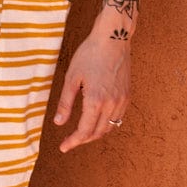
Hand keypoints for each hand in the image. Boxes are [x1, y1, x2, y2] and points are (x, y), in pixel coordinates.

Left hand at [53, 22, 130, 151]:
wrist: (113, 39)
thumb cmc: (90, 54)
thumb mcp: (72, 77)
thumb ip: (65, 103)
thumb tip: (58, 123)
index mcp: (95, 100)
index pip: (84, 131)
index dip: (73, 141)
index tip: (64, 147)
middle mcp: (111, 104)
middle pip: (97, 132)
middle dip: (83, 140)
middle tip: (70, 142)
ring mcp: (121, 100)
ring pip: (109, 127)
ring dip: (95, 134)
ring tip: (82, 134)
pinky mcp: (127, 95)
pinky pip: (117, 118)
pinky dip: (106, 124)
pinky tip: (97, 121)